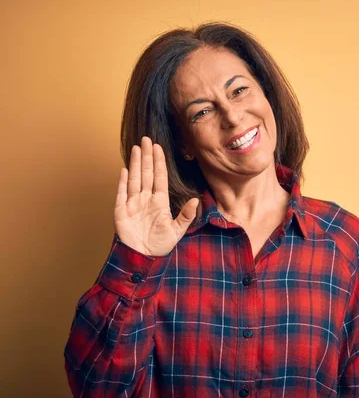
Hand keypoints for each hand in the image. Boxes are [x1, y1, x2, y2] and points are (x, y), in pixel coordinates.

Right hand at [114, 136, 198, 255]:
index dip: (159, 162)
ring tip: (136, 148)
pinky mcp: (121, 211)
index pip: (160, 177)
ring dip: (135, 164)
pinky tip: (124, 169)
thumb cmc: (160, 245)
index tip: (158, 148)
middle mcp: (146, 199)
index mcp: (160, 202)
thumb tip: (196, 201)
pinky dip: (123, 182)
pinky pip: (122, 194)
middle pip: (147, 173)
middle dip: (147, 156)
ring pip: (135, 179)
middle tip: (146, 139)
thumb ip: (186, 216)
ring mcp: (133, 204)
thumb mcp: (177, 231)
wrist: (143, 259)